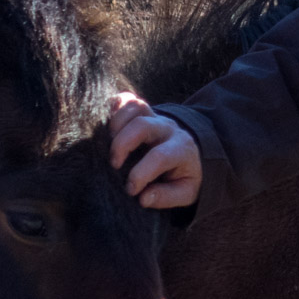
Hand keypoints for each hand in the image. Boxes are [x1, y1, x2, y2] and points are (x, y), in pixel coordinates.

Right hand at [108, 92, 201, 209]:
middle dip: (123, 144)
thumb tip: (143, 198)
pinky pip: (129, 100)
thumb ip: (166, 197)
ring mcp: (156, 117)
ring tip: (108, 144)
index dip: (140, 174)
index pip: (159, 156)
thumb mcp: (186, 192)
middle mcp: (168, 129)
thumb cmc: (184, 176)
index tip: (130, 190)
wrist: (190, 155)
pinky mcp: (145, 112)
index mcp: (181, 149)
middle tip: (113, 165)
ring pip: (135, 108)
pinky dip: (116, 106)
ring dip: (116, 124)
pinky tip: (108, 123)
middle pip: (143, 125)